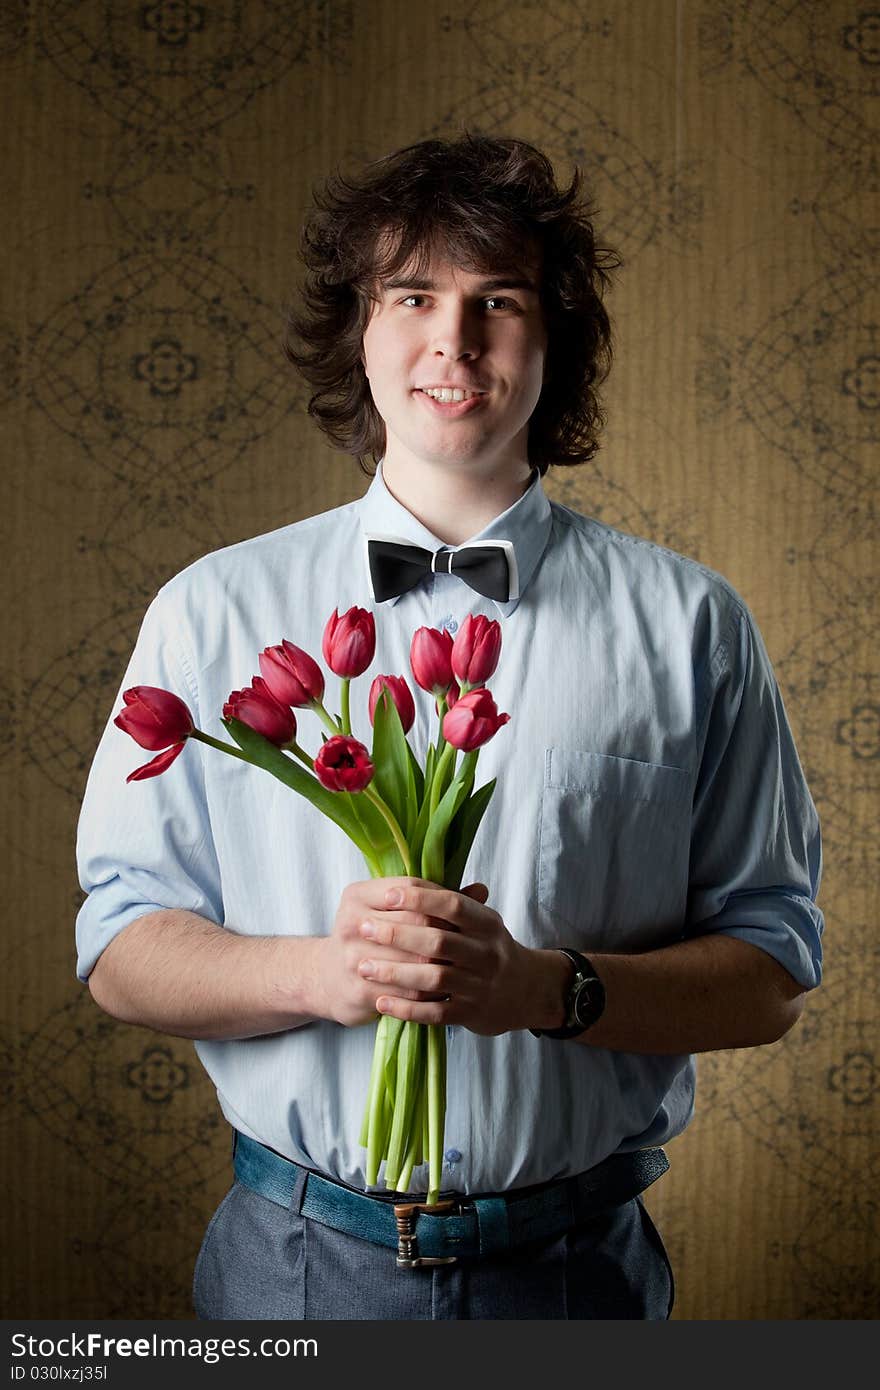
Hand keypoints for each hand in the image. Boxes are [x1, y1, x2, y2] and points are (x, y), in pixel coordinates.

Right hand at [315, 877, 461, 1027]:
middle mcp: (350, 923)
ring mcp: (352, 958)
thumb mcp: (392, 911)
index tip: (461, 911)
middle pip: (413, 924)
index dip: (439, 899)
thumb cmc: (372, 937)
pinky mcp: (359, 990)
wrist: (330, 979)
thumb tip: (482, 890)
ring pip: (413, 960)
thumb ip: (434, 899)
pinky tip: (445, 991)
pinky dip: (429, 993)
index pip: (408, 888)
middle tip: (471, 942)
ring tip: (464, 968)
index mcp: (357, 895)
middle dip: (444, 933)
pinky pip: (405, 992)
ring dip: (442, 966)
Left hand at [354, 877, 563, 1035]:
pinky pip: (435, 1012)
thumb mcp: (482, 922)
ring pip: (434, 978)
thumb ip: (452, 903)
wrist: (526, 992)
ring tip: (363, 966)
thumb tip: (409, 877)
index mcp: (487, 924)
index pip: (453, 905)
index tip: (387, 894)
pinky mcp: (471, 1013)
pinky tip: (381, 1002)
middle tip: (363, 928)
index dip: (420, 899)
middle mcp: (487, 953)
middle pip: (438, 941)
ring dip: (395, 973)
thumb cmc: (491, 949)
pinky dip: (407, 1008)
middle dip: (397, 934)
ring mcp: (480, 985)